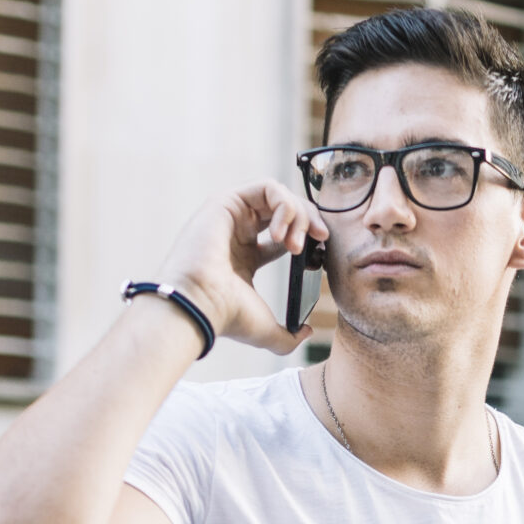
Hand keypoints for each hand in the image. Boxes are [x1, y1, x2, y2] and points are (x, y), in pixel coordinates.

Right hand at [154, 180, 329, 355]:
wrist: (202, 306)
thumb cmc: (226, 317)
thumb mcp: (266, 330)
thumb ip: (288, 336)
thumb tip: (307, 332)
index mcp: (245, 258)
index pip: (283, 235)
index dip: (307, 237)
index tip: (319, 254)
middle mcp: (236, 233)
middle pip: (284, 210)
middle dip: (309, 220)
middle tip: (321, 239)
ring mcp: (230, 216)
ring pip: (279, 195)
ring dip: (299, 214)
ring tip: (297, 243)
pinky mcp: (225, 202)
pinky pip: (268, 187)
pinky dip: (285, 205)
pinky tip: (282, 233)